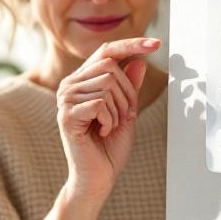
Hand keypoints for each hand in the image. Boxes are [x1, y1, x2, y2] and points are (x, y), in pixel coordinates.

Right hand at [55, 37, 160, 199]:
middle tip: (125, 116)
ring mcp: (65, 99)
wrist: (97, 176)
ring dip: (118, 110)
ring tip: (110, 126)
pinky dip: (110, 120)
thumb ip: (129, 86)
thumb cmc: (109, 146)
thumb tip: (138, 61)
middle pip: (109, 67)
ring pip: (107, 86)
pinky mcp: (66, 114)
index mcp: (82, 81)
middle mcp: (70, 85)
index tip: (156, 42)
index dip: (131, 44)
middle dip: (127, 93)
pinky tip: (102, 132)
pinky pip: (100, 104)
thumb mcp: (126, 111)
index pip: (106, 52)